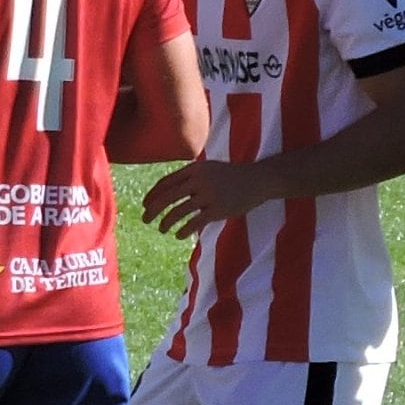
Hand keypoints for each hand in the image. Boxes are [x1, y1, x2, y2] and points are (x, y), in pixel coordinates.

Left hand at [141, 161, 257, 235]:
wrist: (259, 179)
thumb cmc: (230, 176)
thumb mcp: (208, 169)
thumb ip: (189, 177)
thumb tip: (165, 190)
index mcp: (194, 169)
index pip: (165, 183)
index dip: (152, 195)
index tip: (145, 205)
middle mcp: (199, 180)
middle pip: (167, 197)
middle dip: (152, 210)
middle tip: (145, 220)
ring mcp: (209, 195)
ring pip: (178, 211)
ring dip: (166, 222)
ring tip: (162, 229)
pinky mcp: (218, 209)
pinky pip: (194, 223)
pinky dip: (183, 231)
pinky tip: (179, 235)